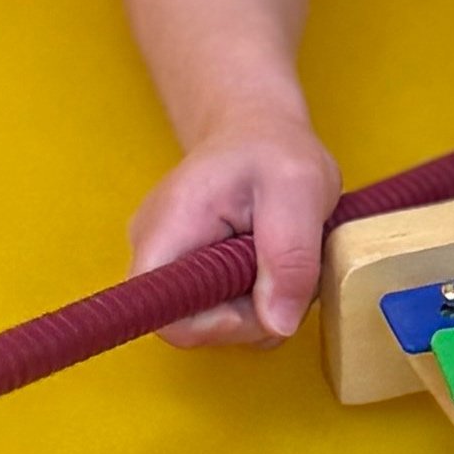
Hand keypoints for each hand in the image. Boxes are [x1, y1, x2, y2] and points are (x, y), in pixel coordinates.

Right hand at [125, 116, 341, 346]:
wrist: (255, 129)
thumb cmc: (273, 148)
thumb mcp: (299, 188)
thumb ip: (290, 255)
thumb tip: (278, 323)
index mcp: (169, 228)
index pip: (165, 315)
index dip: (218, 325)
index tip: (261, 294)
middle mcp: (154, 249)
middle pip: (191, 324)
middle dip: (250, 313)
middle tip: (286, 267)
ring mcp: (168, 262)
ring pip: (209, 319)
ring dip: (258, 304)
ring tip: (280, 255)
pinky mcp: (186, 271)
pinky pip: (217, 307)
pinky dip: (252, 297)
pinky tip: (268, 261)